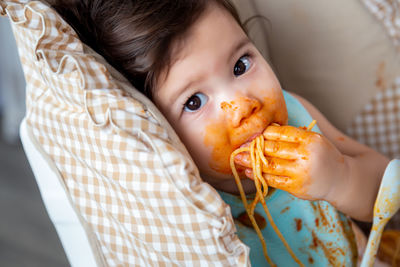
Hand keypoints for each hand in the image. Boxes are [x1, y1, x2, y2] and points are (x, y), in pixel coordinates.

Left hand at [234, 125, 348, 200]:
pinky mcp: (296, 187)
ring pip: (270, 165)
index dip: (264, 133)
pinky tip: (248, 172)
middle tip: (239, 146)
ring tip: (238, 158)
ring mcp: (301, 173)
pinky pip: (273, 180)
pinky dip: (258, 176)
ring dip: (251, 162)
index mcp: (310, 140)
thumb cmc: (322, 156)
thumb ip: (293, 136)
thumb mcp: (313, 140)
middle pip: (273, 148)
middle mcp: (306, 155)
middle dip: (253, 147)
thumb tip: (264, 131)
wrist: (340, 180)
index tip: (252, 134)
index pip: (281, 133)